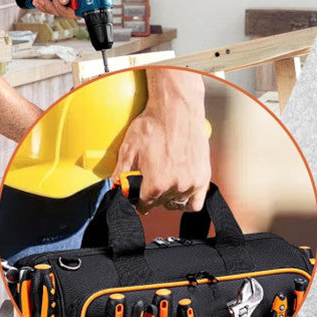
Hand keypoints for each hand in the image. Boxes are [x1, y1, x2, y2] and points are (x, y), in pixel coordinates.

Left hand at [31, 0, 76, 19]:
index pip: (84, 4)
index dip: (75, 8)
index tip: (64, 4)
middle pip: (70, 11)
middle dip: (58, 8)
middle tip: (51, 0)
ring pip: (59, 11)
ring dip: (48, 7)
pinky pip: (50, 8)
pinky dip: (43, 6)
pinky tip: (38, 0)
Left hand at [112, 68, 210, 213]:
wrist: (177, 110)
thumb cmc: (153, 125)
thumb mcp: (129, 148)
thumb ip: (120, 173)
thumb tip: (113, 188)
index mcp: (156, 184)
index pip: (143, 206)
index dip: (137, 200)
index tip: (136, 194)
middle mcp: (175, 187)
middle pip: (160, 204)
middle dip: (151, 197)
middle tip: (148, 183)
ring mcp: (191, 184)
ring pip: (176, 204)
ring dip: (168, 199)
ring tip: (162, 185)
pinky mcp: (203, 178)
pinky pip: (196, 203)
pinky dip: (187, 201)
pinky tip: (179, 191)